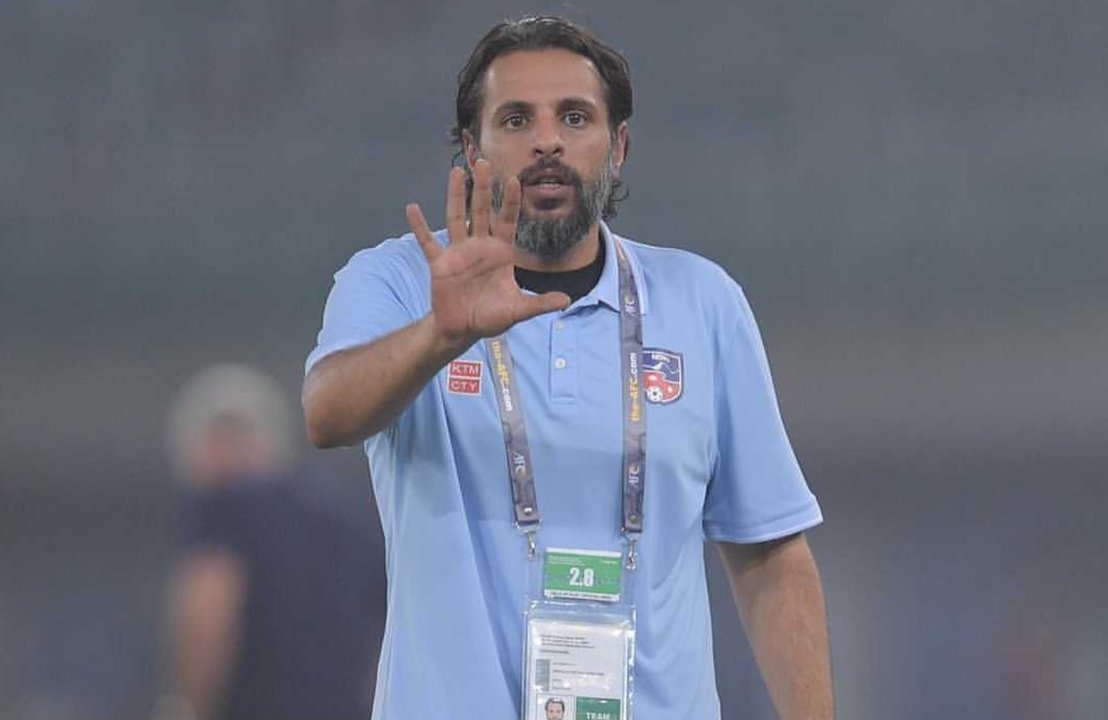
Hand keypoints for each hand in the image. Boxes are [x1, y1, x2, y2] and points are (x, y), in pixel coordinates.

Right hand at [406, 160, 570, 349]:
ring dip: (455, 196)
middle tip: (484, 163)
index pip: (508, 221)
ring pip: (456, 218)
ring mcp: (459, 253)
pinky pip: (428, 243)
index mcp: (500, 253)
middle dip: (483, 188)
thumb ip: (540, 303)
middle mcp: (480, 247)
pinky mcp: (440, 264)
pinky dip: (419, 227)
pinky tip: (412, 209)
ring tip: (456, 172)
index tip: (514, 180)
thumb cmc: (491, 317)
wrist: (464, 329)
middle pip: (482, 211)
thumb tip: (567, 300)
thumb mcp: (518, 310)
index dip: (511, 202)